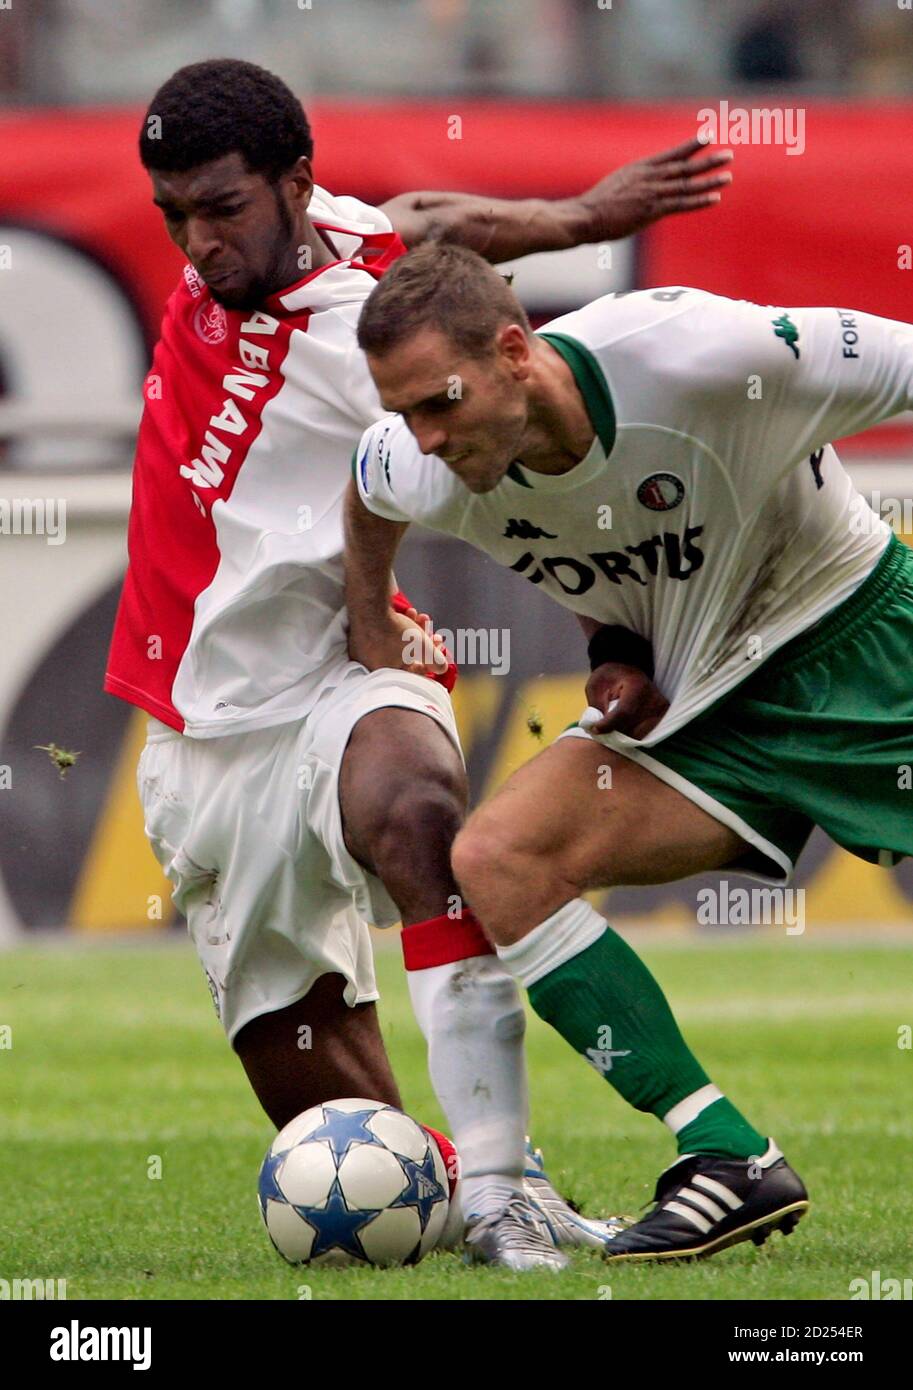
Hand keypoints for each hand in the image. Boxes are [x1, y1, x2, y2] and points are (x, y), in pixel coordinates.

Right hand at [349, 606, 448, 677]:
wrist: (369, 607)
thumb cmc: (395, 632)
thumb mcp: (422, 648)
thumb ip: (435, 661)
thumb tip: (442, 668)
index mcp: (383, 672)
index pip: (411, 671)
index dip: (429, 661)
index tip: (438, 650)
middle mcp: (370, 662)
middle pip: (404, 655)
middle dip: (423, 642)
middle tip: (434, 633)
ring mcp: (362, 648)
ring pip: (395, 641)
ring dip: (413, 629)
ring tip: (423, 617)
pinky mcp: (359, 633)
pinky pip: (383, 632)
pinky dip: (398, 624)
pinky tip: (409, 612)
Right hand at [575, 137, 733, 242]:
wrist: (584, 216)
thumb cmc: (596, 205)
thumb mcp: (617, 186)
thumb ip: (634, 185)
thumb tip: (641, 189)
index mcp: (641, 169)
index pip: (672, 154)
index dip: (691, 146)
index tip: (708, 137)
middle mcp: (649, 178)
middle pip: (684, 166)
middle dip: (708, 161)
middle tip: (729, 155)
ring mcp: (651, 194)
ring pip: (686, 184)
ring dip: (709, 180)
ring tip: (728, 175)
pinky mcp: (651, 211)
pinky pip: (680, 204)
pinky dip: (698, 201)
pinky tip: (715, 198)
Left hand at [584, 662, 668, 739]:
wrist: (627, 670)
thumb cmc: (609, 678)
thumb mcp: (595, 685)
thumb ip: (596, 706)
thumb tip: (596, 728)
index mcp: (637, 687)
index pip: (624, 713)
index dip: (607, 725)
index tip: (594, 729)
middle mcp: (654, 699)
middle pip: (631, 728)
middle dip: (613, 732)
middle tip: (601, 728)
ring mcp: (661, 710)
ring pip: (638, 736)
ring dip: (622, 736)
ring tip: (612, 726)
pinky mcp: (663, 718)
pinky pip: (645, 736)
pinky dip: (631, 736)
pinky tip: (623, 727)